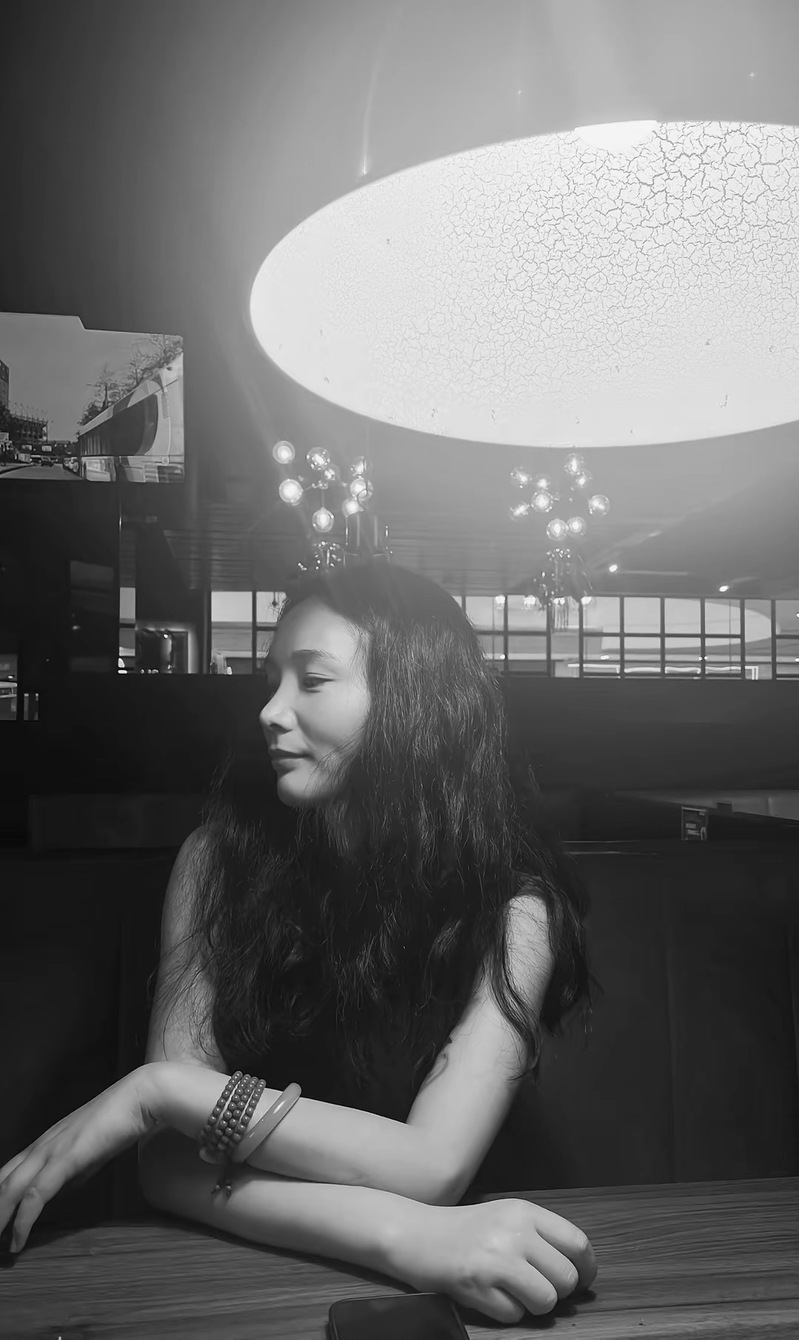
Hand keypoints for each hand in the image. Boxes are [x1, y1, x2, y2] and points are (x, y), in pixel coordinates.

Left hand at [0, 1066, 158, 1254]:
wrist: (135, 1100)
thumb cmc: (115, 1123)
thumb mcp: (85, 1155)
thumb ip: (68, 1175)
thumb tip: (58, 1195)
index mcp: (42, 1145)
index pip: (6, 1175)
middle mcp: (39, 1147)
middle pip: (0, 1183)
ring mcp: (49, 1152)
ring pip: (9, 1190)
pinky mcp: (64, 1159)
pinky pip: (35, 1195)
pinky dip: (22, 1220)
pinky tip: (18, 1240)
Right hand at [390, 1196, 596, 1323]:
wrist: (416, 1234)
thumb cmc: (465, 1229)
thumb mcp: (506, 1216)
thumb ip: (541, 1235)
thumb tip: (579, 1269)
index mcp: (524, 1211)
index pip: (577, 1243)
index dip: (586, 1269)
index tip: (581, 1279)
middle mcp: (514, 1231)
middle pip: (566, 1278)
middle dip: (558, 1291)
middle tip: (539, 1287)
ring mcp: (496, 1258)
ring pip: (546, 1300)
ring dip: (534, 1305)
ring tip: (514, 1292)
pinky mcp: (478, 1284)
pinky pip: (515, 1315)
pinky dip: (507, 1312)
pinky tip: (490, 1294)